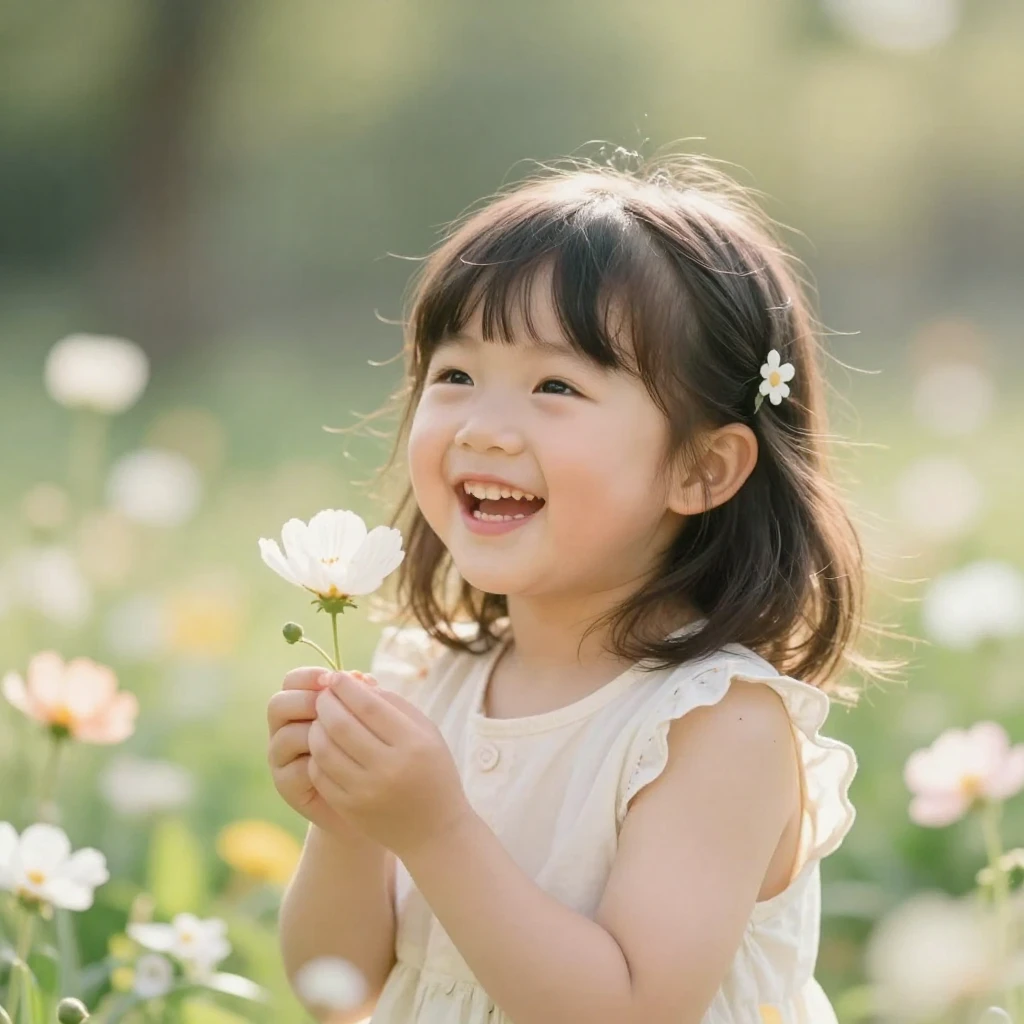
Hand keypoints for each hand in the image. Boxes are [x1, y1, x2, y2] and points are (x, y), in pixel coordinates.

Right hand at [267, 666, 377, 838]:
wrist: (369, 797)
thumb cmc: (369, 747)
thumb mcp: (367, 717)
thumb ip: (361, 695)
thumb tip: (361, 676)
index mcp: (301, 704)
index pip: (293, 681)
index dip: (309, 676)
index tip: (331, 679)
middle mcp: (284, 728)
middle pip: (278, 705)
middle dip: (305, 701)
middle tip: (331, 708)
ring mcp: (282, 757)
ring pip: (286, 736)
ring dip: (313, 732)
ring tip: (341, 738)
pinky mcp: (286, 785)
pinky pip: (295, 769)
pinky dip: (316, 764)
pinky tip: (341, 765)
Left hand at [308, 669, 472, 859]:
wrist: (435, 831)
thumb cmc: (433, 771)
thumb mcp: (427, 732)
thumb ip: (395, 703)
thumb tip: (356, 681)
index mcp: (413, 744)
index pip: (369, 706)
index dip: (347, 687)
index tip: (337, 676)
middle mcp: (389, 768)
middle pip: (341, 725)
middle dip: (326, 703)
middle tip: (323, 694)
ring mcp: (367, 792)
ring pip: (324, 749)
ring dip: (317, 727)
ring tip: (322, 719)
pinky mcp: (350, 809)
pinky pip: (321, 774)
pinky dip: (317, 754)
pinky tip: (324, 746)